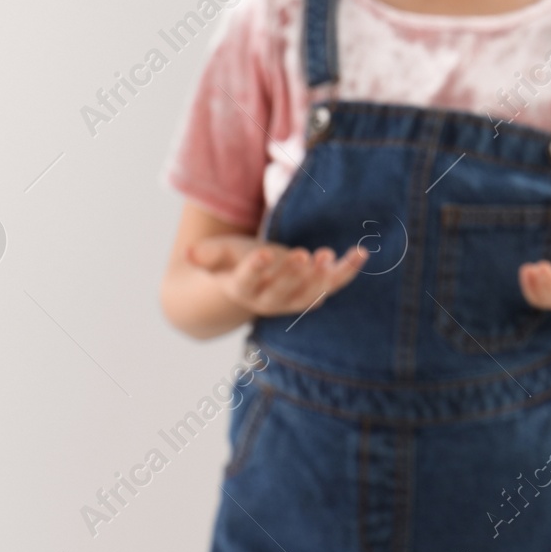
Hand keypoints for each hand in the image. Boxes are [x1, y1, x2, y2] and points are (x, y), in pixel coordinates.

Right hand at [186, 234, 366, 318]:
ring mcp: (296, 297)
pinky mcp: (316, 288)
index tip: (263, 253)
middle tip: (303, 255)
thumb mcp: (218, 255)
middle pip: (282, 292)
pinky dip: (348, 269)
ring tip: (327, 255)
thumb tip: (189, 253)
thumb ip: (206, 255)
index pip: (247, 282)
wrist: (252, 281)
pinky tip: (362, 252)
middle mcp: (271, 300)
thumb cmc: (233, 262)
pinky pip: (335, 283)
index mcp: (244, 289)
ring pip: (310, 294)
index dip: (255, 269)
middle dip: (293, 274)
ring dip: (321, 277)